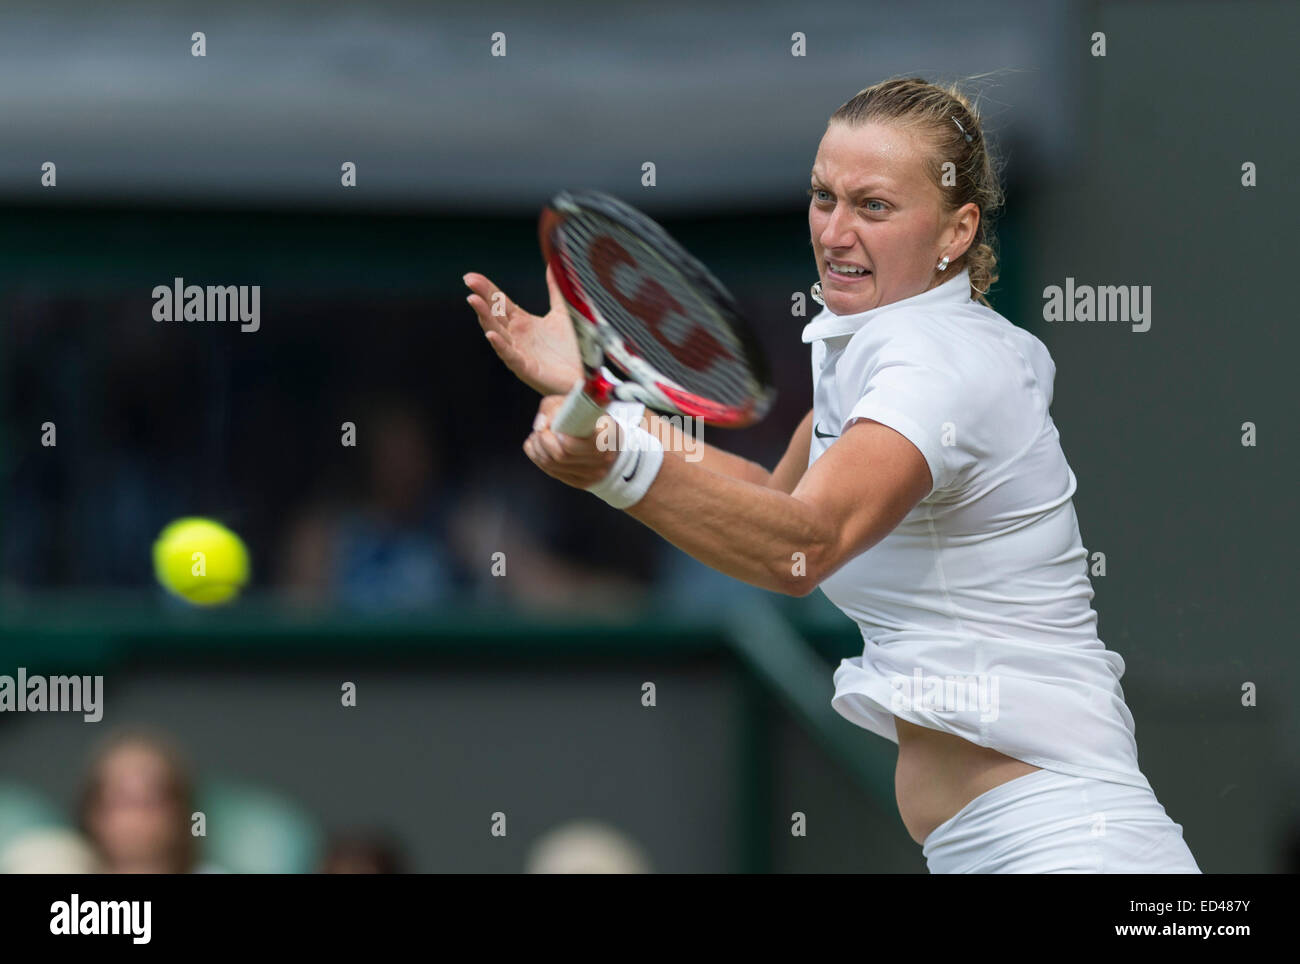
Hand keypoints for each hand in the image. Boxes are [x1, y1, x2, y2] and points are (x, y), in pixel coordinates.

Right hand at [465, 266, 581, 396]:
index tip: (470, 277)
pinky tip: (492, 334)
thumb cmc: (573, 348)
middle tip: (469, 282)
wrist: (587, 375)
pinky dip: (501, 346)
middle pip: (494, 315)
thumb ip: (556, 289)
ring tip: (474, 301)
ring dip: (485, 318)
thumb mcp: (564, 312)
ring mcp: (520, 353)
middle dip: (482, 298)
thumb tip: (553, 263)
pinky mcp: (527, 369)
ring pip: (497, 333)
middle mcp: (517, 337)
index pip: (500, 302)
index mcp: (523, 323)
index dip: (486, 289)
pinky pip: (510, 357)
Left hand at [523, 395, 618, 489]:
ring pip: (552, 465)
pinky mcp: (582, 482)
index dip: (557, 435)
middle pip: (561, 455)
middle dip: (542, 441)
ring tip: (537, 437)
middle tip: (539, 430)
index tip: (550, 426)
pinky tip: (538, 448)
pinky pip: (552, 472)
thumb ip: (556, 408)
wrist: (608, 438)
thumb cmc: (591, 418)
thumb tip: (541, 424)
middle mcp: (604, 458)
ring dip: (538, 449)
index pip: (577, 442)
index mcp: (607, 436)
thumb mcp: (577, 403)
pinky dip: (539, 458)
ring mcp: (593, 474)